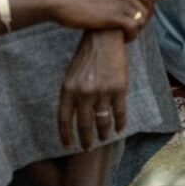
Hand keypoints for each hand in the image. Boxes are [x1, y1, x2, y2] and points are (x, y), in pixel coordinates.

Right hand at [47, 0, 151, 34]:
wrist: (62, 3)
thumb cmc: (77, 2)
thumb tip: (125, 12)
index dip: (142, 11)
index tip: (132, 22)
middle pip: (145, 10)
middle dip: (139, 23)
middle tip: (128, 32)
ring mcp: (120, 2)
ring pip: (141, 20)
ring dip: (135, 31)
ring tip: (123, 36)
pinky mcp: (114, 16)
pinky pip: (134, 28)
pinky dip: (131, 36)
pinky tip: (122, 40)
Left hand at [58, 30, 128, 149]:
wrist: (104, 37)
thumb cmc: (86, 56)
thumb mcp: (71, 75)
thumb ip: (71, 95)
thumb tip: (73, 119)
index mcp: (68, 89)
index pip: (64, 120)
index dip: (66, 136)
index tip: (68, 146)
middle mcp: (84, 93)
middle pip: (84, 125)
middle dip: (86, 140)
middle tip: (88, 148)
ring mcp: (102, 92)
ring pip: (102, 122)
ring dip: (103, 134)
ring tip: (103, 138)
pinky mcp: (119, 89)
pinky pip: (119, 114)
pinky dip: (119, 124)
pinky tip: (119, 129)